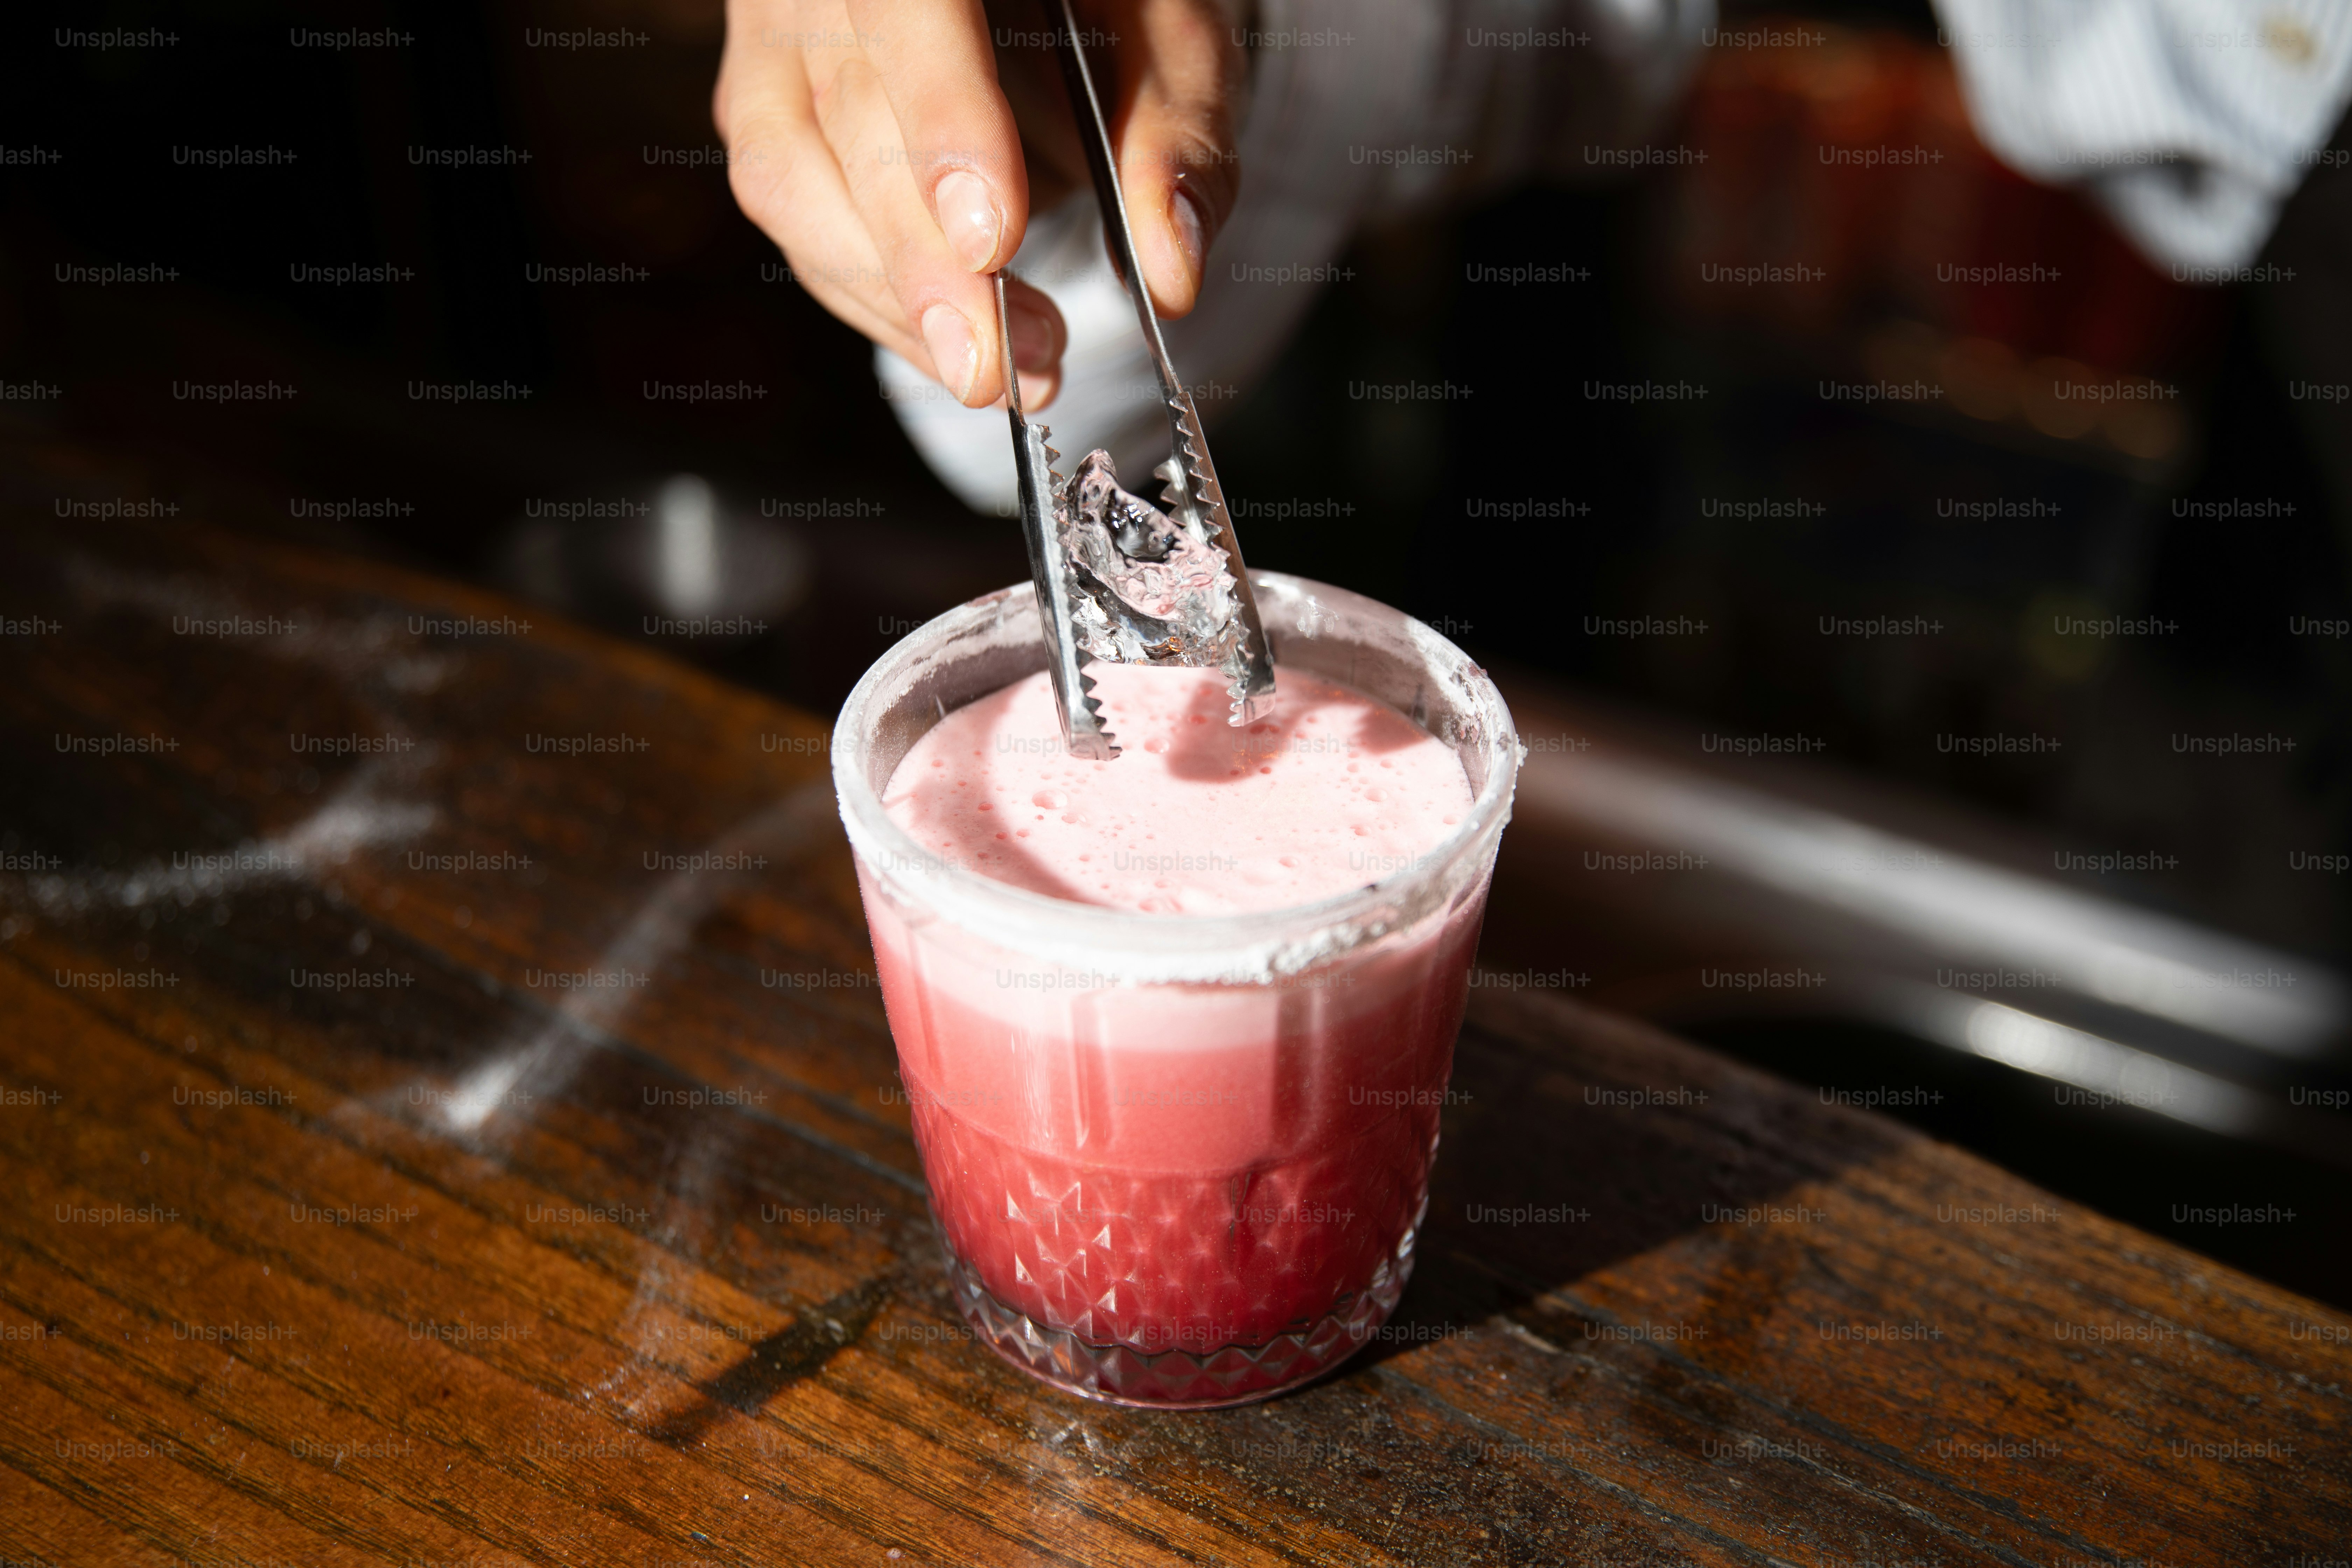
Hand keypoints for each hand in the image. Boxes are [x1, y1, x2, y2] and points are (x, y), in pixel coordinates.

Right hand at [712, 0, 1242, 410]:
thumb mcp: (1173, 34)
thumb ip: (1178, 131)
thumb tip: (1171, 267)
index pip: (906, 10)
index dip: (942, 125)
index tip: (992, 244)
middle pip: (844, 112)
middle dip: (922, 262)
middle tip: (1001, 365)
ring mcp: (776, 39)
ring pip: (791, 179)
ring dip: (895, 300)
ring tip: (1001, 375)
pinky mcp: (768, 107)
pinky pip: (792, 214)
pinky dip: (873, 297)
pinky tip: (954, 348)